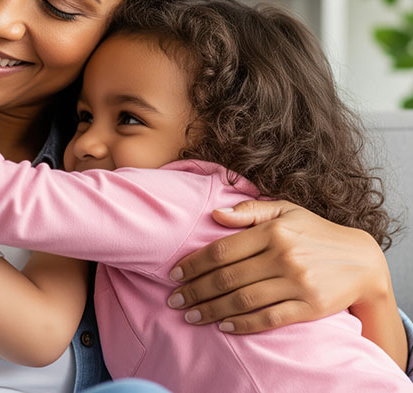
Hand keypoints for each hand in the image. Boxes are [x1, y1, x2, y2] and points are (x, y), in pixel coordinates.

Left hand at [166, 200, 388, 333]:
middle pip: (227, 277)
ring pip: (244, 300)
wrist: (362, 261)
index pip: (222, 250)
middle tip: (174, 300)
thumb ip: (249, 211)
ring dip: (212, 310)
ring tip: (191, 315)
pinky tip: (224, 326)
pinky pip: (270, 318)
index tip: (174, 274)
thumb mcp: (286, 211)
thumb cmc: (316, 233)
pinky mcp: (310, 307)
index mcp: (273, 231)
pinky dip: (244, 324)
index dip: (194, 263)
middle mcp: (283, 256)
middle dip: (195, 290)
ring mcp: (297, 283)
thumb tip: (215, 214)